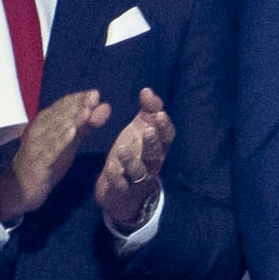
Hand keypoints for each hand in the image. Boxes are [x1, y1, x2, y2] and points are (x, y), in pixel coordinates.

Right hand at [0, 90, 109, 228]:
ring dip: (71, 119)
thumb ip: (86, 125)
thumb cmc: (46, 162)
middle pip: (59, 114)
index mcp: (46, 123)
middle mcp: (40, 130)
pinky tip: (71, 133)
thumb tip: (104, 106)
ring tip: (86, 111)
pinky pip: (49, 150)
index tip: (95, 94)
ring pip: (55, 130)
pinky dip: (60, 141)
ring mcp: (37, 146)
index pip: (62, 106)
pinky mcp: (38, 163)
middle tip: (93, 96)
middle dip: (77, 105)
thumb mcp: (69, 142)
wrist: (20, 190)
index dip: (79, 99)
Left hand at [97, 88, 175, 230]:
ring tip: (122, 148)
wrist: (120, 188)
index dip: (165, 127)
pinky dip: (116, 177)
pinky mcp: (123, 189)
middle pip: (156, 155)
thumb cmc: (135, 151)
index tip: (159, 114)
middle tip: (148, 131)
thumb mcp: (142, 128)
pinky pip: (121, 184)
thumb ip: (148, 109)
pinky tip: (111, 167)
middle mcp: (151, 163)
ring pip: (138, 171)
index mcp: (158, 147)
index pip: (167, 137)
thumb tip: (147, 90)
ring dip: (131, 160)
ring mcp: (138, 178)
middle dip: (152, 143)